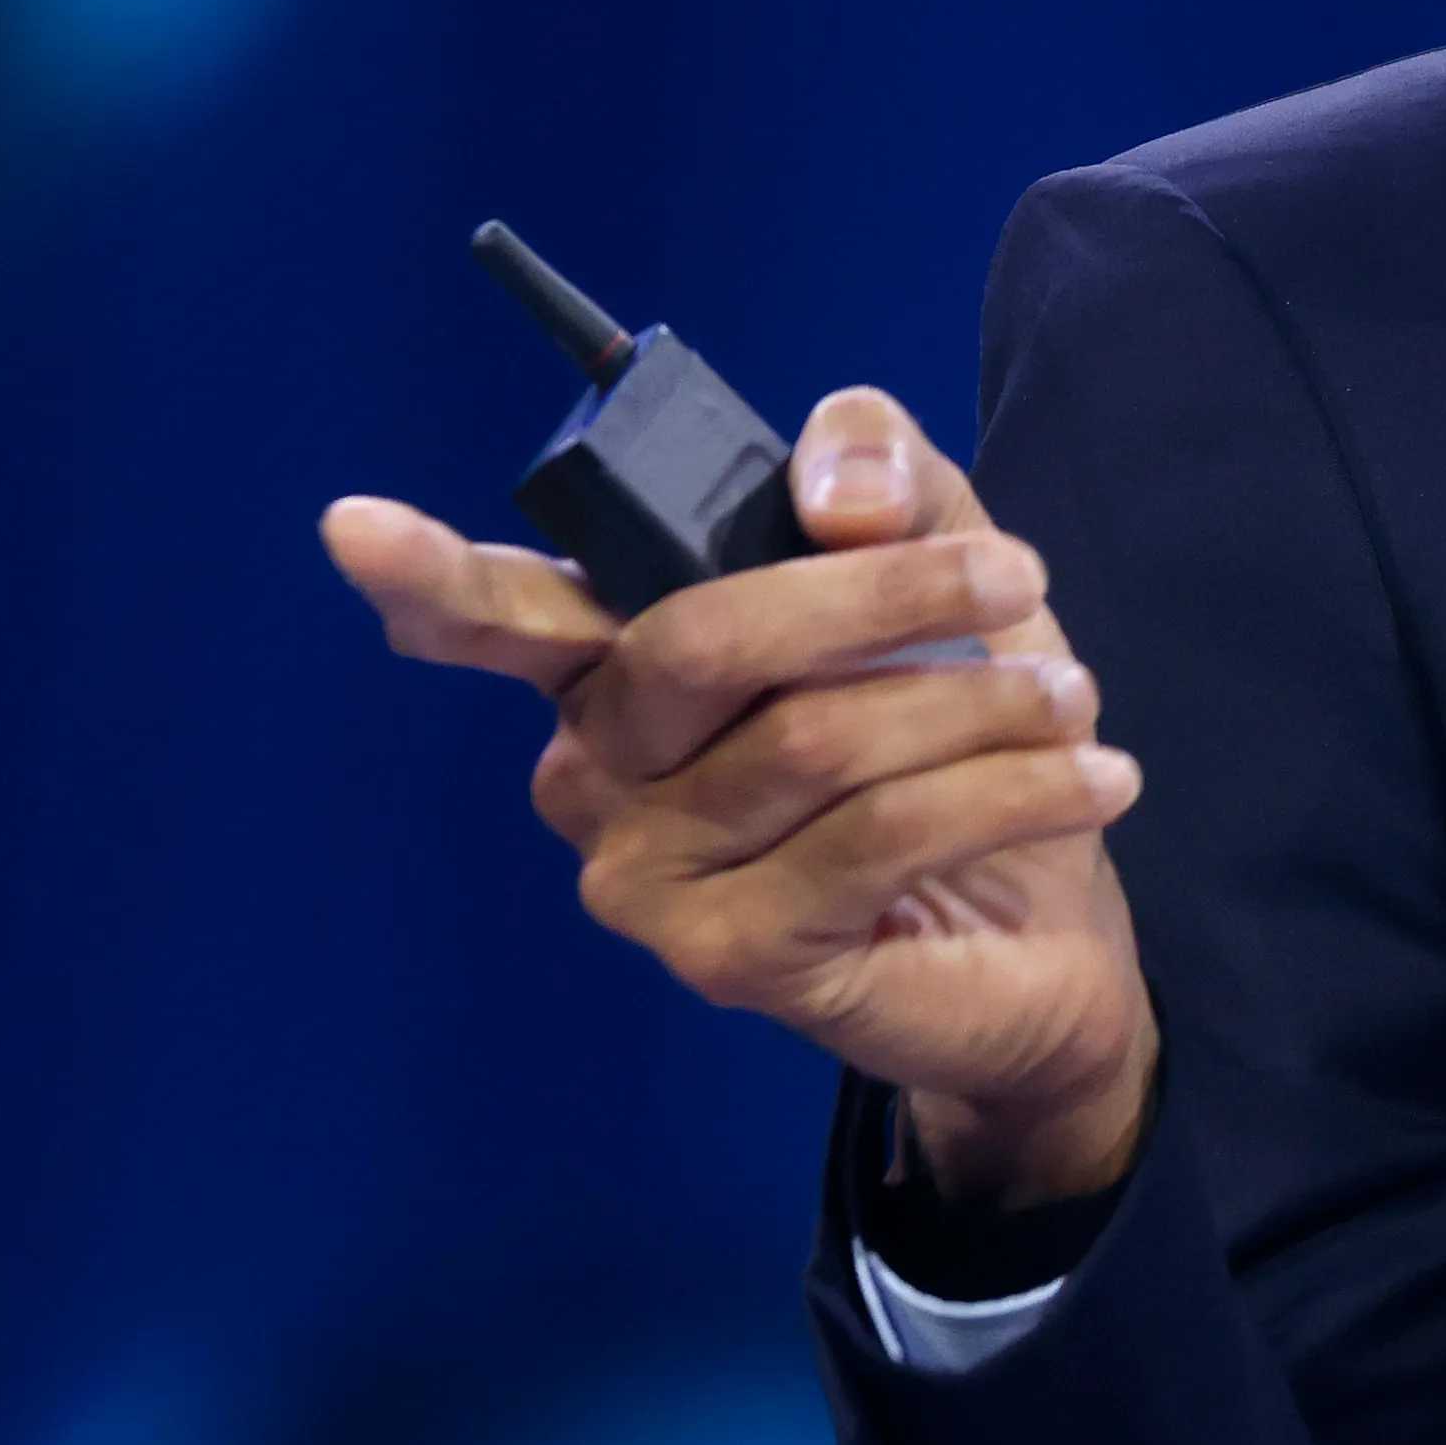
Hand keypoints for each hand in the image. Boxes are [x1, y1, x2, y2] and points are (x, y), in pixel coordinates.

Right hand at [322, 391, 1161, 1206]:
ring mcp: (649, 878)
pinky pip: (875, 836)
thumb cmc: (961, 740)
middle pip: (701, 640)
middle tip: (1014, 572)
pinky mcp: (730, 959)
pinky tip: (1093, 777)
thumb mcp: (945, 576)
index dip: (429, 576)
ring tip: (1069, 698)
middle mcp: (601, 775)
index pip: (496, 617)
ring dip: (980, 703)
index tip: (352, 525)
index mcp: (620, 669)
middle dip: (879, 591)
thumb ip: (885, 484)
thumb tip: (836, 489)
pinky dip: (1009, 789)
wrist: (1047, 939)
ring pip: (813, 740)